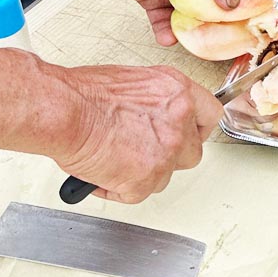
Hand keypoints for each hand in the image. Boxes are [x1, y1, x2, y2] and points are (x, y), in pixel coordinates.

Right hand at [53, 62, 223, 203]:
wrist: (66, 111)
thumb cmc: (87, 93)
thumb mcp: (137, 82)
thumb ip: (157, 101)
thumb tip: (154, 114)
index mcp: (179, 92)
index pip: (211, 114)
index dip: (198, 129)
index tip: (187, 134)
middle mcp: (180, 121)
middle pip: (191, 152)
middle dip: (170, 157)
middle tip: (144, 153)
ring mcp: (166, 152)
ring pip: (165, 176)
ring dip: (144, 174)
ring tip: (115, 160)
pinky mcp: (146, 179)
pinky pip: (137, 194)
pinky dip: (117, 189)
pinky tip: (101, 173)